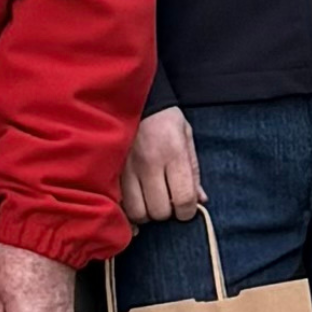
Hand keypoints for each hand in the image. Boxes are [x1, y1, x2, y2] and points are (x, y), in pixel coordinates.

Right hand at [119, 107, 201, 224]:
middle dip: (166, 213)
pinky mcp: (110, 172)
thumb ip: (193, 171)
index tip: (185, 209)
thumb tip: (201, 200)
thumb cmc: (164, 120)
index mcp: (173, 153)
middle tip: (166, 202)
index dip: (187, 212)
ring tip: (149, 201)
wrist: (130, 98)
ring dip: (145, 213)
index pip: (184, 199)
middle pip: (159, 211)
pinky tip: (133, 203)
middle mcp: (149, 163)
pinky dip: (126, 210)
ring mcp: (126, 169)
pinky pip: (118, 204)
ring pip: (136, 212)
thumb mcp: (186, 138)